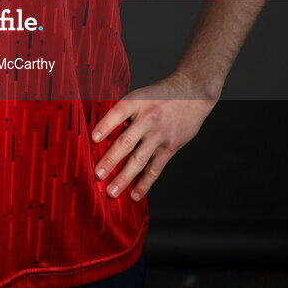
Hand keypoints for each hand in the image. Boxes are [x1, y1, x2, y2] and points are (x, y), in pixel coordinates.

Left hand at [90, 70, 217, 201]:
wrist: (193, 93)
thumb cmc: (161, 95)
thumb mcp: (141, 94)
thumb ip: (125, 111)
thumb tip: (101, 130)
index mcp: (137, 101)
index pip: (118, 112)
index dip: (105, 125)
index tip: (93, 138)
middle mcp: (148, 119)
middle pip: (127, 141)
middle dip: (111, 159)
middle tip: (98, 174)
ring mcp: (160, 135)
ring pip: (140, 159)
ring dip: (125, 177)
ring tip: (112, 192)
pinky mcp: (170, 147)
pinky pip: (155, 168)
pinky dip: (145, 182)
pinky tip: (135, 194)